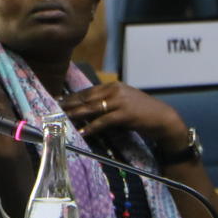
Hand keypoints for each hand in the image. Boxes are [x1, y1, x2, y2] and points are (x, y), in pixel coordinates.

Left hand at [59, 82, 188, 150]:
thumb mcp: (123, 103)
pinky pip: (102, 121)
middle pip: (85, 98)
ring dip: (74, 114)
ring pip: (91, 108)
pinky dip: (90, 127)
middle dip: (68, 105)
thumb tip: (86, 109)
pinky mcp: (124, 113)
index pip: (87, 91)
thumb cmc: (143, 113)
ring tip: (61, 120)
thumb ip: (107, 103)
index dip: (71, 97)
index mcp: (113, 86)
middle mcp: (115, 90)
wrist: (164, 119)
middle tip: (52, 110)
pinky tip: (81, 132)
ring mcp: (120, 101)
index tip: (57, 101)